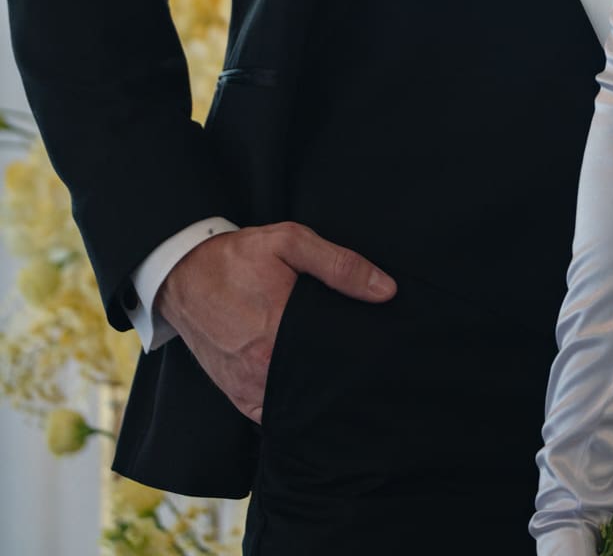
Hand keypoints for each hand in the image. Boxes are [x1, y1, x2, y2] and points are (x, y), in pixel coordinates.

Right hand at [156, 221, 396, 421]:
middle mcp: (262, 369)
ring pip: (298, 405)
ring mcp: (247, 387)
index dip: (360, 356)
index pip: (336, 358)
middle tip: (364, 364)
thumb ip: (340, 265)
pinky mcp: (236, 396)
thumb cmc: (236, 257)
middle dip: (342, 375)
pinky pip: (272, 415)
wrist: (181, 274)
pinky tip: (310, 393)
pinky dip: (292, 407)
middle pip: (320, 383)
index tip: (379, 352)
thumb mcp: (290, 242)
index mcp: (279, 332)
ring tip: (339, 377)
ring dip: (318, 394)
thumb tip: (385, 290)